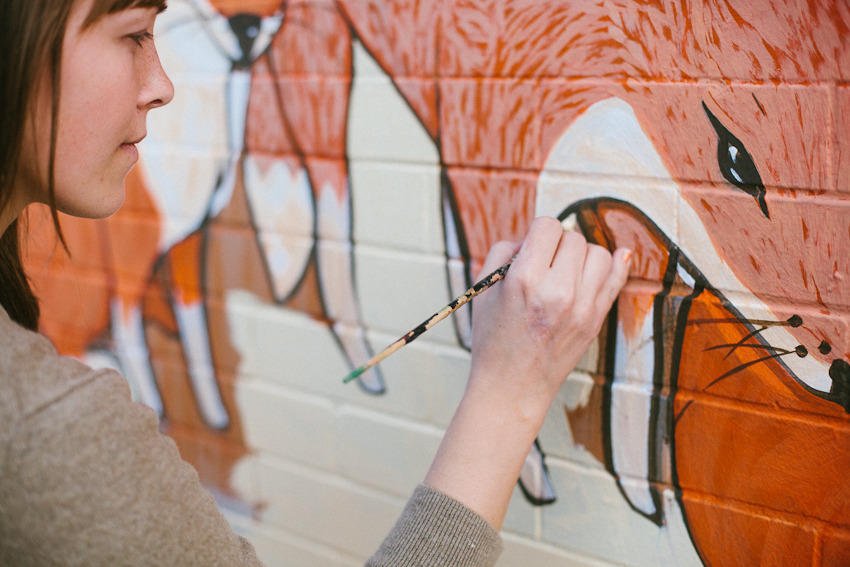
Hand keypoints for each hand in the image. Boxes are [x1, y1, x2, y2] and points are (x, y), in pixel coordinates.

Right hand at [424, 217, 629, 529]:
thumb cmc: (493, 338)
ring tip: (566, 271)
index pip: (547, 226)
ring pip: (598, 253)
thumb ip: (504, 251)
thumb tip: (533, 237)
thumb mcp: (484, 289)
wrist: (511, 387)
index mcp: (524, 279)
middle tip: (545, 264)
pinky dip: (616, 264)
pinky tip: (615, 258)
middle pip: (573, 238)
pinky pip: (617, 278)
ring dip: (582, 256)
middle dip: (558, 245)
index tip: (533, 246)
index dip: (538, 232)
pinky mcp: (596, 320)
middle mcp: (558, 291)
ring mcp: (582, 307)